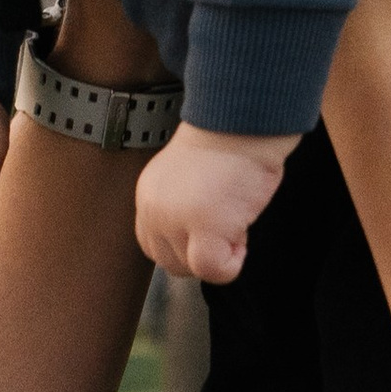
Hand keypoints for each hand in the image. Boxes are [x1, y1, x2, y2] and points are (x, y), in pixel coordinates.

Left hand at [133, 122, 294, 284]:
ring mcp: (175, 221)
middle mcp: (155, 209)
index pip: (153, 244)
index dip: (184, 246)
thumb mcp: (190, 176)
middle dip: (202, 254)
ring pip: (192, 268)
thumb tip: (200, 236)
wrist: (240, 121)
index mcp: (150, 195)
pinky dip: (231, 264)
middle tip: (227, 225)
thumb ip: (183, 205)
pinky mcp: (203, 228)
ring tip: (235, 220)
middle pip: (170, 262)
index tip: (209, 230)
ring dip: (220, 253)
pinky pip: (212, 270)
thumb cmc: (229, 140)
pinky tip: (241, 235)